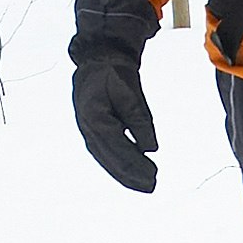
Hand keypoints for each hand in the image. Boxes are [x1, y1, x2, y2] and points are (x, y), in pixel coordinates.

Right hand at [71, 0, 158, 193]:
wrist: (97, 55)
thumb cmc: (112, 70)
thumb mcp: (129, 90)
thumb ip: (139, 119)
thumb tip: (150, 148)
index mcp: (95, 119)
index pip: (118, 150)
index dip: (136, 166)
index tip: (154, 176)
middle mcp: (88, 128)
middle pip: (111, 159)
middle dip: (132, 175)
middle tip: (152, 186)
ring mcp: (88, 129)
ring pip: (107, 159)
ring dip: (125, 172)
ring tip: (145, 183)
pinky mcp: (93, 128)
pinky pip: (105, 152)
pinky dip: (118, 163)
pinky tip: (131, 170)